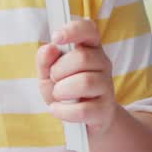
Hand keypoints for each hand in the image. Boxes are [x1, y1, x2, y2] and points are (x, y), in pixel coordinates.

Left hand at [36, 19, 118, 136]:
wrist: (83, 121)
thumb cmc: (66, 91)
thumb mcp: (48, 74)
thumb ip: (45, 60)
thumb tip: (49, 48)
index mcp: (89, 48)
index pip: (89, 29)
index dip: (74, 30)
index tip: (56, 38)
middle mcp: (103, 63)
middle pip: (83, 58)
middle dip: (59, 70)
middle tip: (54, 79)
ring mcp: (106, 86)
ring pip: (85, 82)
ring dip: (62, 90)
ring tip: (58, 95)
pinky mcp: (105, 109)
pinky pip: (83, 109)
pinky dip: (64, 111)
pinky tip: (58, 109)